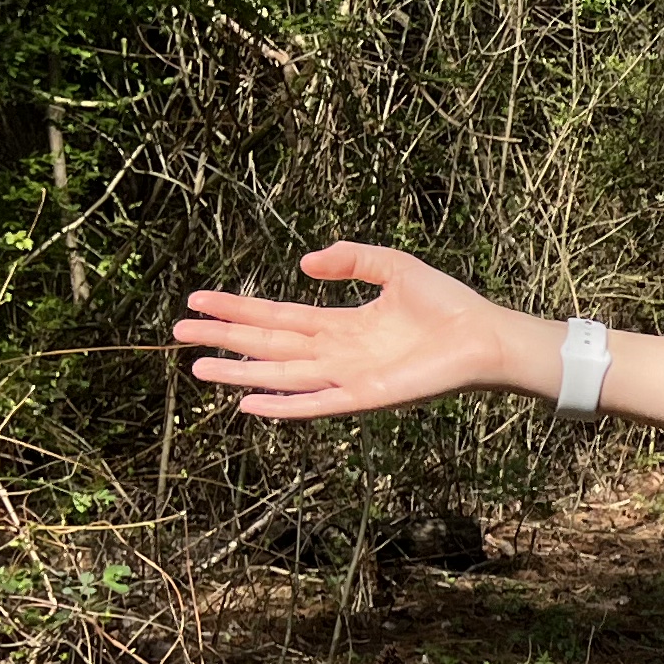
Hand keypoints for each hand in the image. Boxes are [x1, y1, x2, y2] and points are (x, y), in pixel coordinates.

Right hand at [171, 242, 538, 420]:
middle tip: (177, 335)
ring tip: (198, 368)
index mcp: (341, 325)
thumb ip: (350, 258)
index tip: (197, 302)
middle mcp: (337, 354)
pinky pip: (317, 403)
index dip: (238, 310)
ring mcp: (348, 377)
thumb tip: (303, 264)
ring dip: (240, 373)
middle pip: (268, 347)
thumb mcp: (393, 266)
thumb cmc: (447, 305)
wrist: (486, 335)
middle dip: (224, 340)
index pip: (278, 318)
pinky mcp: (366, 396)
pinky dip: (283, 405)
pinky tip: (249, 403)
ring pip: (282, 375)